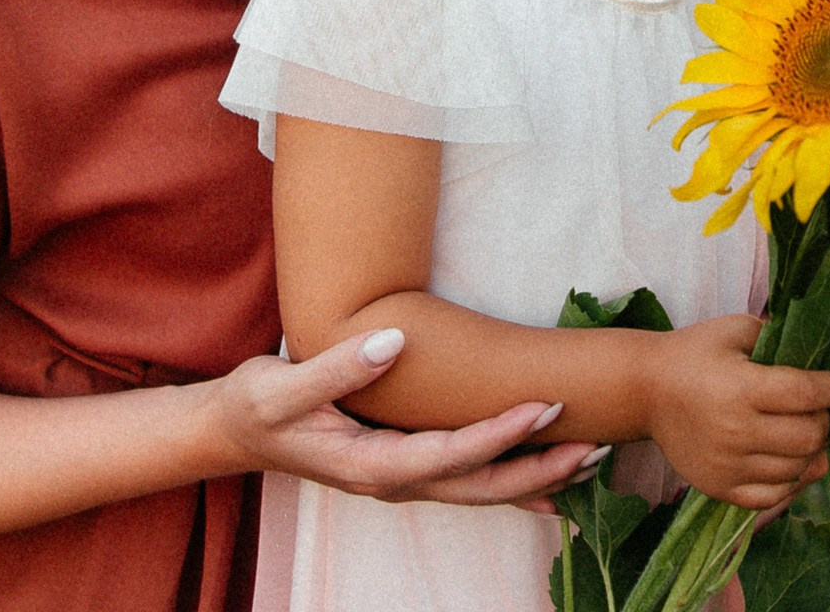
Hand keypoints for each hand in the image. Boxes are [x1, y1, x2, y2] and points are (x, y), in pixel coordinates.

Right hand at [207, 329, 602, 508]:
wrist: (234, 432)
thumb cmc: (256, 405)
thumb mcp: (281, 384)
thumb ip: (336, 366)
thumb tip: (392, 339)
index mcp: (369, 466)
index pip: (449, 455)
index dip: (499, 435)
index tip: (544, 408)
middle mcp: (392, 483)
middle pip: (479, 488)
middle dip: (538, 469)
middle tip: (595, 444)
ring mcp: (400, 480)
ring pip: (478, 490)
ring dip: (535, 477)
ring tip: (589, 458)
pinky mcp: (403, 468)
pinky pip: (466, 482)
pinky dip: (510, 480)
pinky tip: (547, 479)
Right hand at [642, 315, 829, 511]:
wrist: (644, 391)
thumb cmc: (692, 354)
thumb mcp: (732, 329)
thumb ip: (777, 335)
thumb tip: (821, 349)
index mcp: (740, 387)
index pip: (807, 392)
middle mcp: (736, 431)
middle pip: (809, 436)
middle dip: (824, 420)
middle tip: (816, 408)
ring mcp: (728, 465)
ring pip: (797, 469)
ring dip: (810, 450)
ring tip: (800, 432)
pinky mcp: (721, 488)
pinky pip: (775, 496)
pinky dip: (791, 481)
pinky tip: (788, 460)